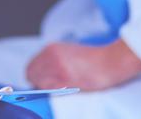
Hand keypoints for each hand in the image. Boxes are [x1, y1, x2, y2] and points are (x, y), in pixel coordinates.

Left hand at [25, 40, 140, 91]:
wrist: (109, 62)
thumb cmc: (93, 58)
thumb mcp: (68, 51)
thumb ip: (53, 58)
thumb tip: (42, 71)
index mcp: (51, 48)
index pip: (31, 65)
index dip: (35, 75)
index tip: (39, 80)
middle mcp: (51, 57)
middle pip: (32, 75)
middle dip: (38, 82)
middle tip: (48, 86)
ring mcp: (57, 69)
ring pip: (39, 83)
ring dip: (45, 87)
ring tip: (58, 87)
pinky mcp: (65, 80)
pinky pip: (49, 89)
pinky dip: (52, 91)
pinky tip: (63, 89)